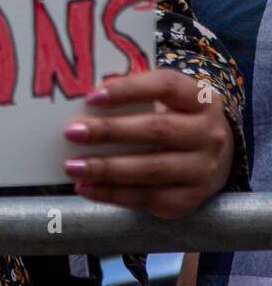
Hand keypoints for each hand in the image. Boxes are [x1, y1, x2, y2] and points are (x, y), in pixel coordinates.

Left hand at [62, 68, 234, 218]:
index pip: (165, 86)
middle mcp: (208, 134)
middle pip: (156, 130)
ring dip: (106, 169)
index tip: (91, 97)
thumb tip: (87, 98)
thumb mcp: (165, 97)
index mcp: (201, 99)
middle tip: (72, 132)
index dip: (128, 89)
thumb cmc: (175, 117)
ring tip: (73, 166)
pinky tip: (86, 187)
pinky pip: (148, 198)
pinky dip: (113, 194)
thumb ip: (133, 92)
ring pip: (151, 170)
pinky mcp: (189, 199)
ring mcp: (202, 170)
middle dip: (110, 131)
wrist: (213, 156)